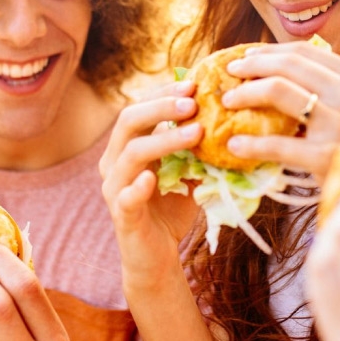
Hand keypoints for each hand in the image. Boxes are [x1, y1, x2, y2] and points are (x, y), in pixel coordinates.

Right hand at [99, 80, 202, 282]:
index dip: (163, 93)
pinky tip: (154, 178)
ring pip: (131, 153)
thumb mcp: (187, 172)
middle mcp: (113, 162)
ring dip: (164, 139)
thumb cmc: (171, 210)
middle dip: (161, 107)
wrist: (156, 257)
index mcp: (126, 146)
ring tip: (196, 132)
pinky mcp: (121, 214)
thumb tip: (226, 118)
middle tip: (193, 102)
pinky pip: (125, 196)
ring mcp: (114, 188)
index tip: (193, 83)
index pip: (139, 107)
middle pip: (129, 121)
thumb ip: (196, 148)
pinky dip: (138, 185)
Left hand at [221, 42, 339, 181]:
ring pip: (279, 91)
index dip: (268, 52)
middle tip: (229, 74)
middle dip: (251, 66)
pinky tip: (234, 145)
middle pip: (287, 65)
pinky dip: (250, 144)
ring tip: (227, 103)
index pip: (303, 52)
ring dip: (245, 94)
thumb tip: (271, 63)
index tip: (244, 57)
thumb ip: (325, 84)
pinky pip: (277, 144)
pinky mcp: (327, 156)